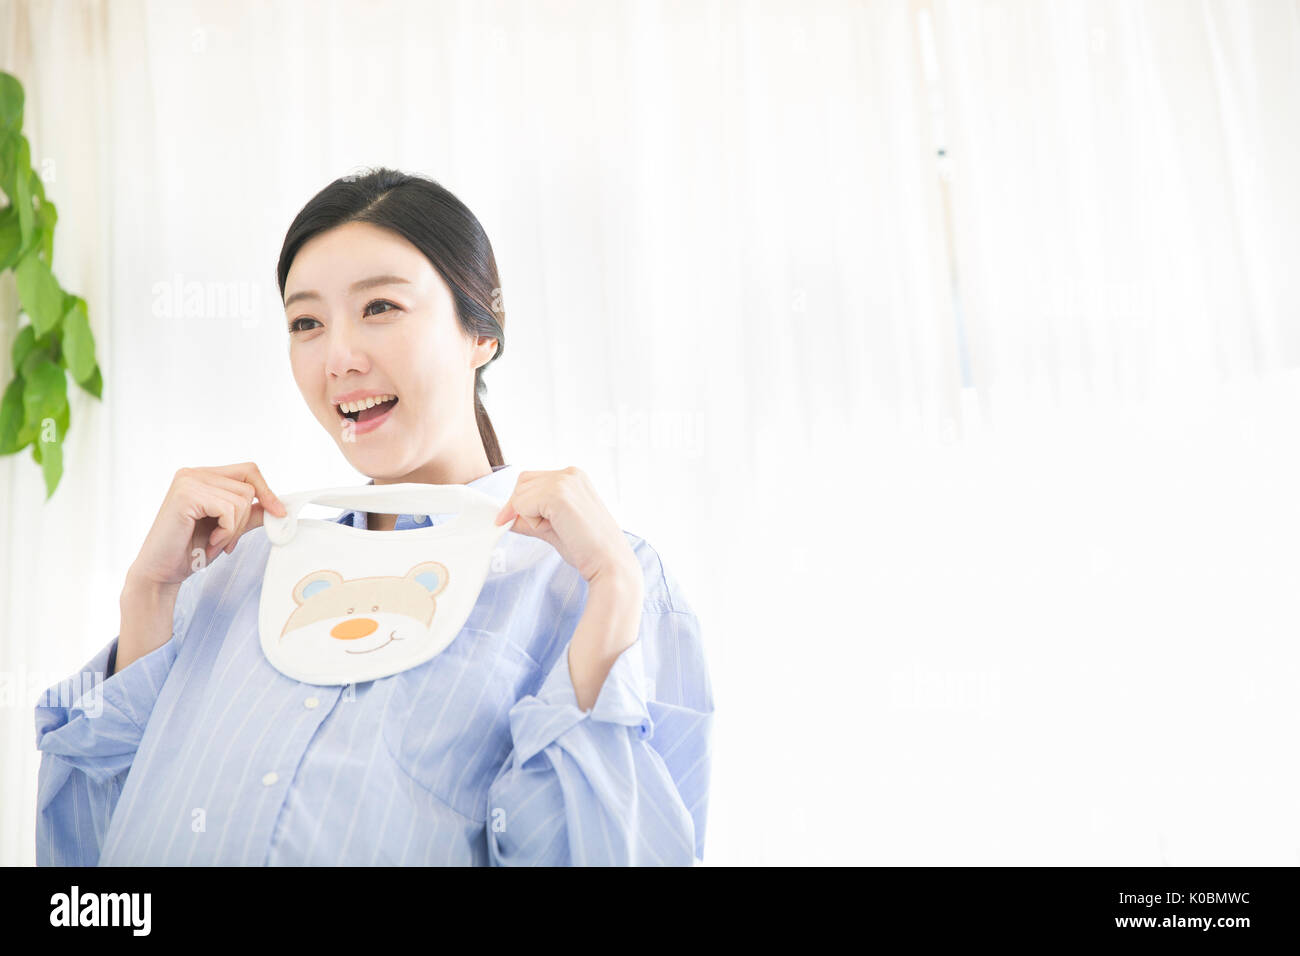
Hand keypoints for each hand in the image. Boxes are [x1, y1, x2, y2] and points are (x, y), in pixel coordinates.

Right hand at [126, 462, 287, 591]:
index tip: (279, 513)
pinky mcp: (185, 495)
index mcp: (204, 476)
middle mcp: (194, 473)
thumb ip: (251, 514)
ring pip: (242, 500)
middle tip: (224, 540)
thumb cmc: (191, 550)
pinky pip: (229, 510)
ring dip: (233, 530)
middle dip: (244, 520)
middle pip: (248, 488)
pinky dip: (226, 532)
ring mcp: (188, 482)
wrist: (161, 572)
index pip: (249, 470)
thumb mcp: (229, 528)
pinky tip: (209, 542)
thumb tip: (281, 507)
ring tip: (214, 542)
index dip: (267, 491)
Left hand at [494, 466, 639, 587]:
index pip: (530, 480)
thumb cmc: (587, 548)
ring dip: (530, 517)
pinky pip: (522, 506)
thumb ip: (531, 516)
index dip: (522, 502)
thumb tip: (504, 517)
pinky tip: (556, 529)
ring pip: (520, 495)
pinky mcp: (558, 495)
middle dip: (523, 508)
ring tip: (558, 528)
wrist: (609, 562)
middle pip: (521, 483)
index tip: (527, 522)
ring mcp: (564, 482)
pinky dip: (532, 522)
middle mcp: (569, 473)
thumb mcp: (554, 525)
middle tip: (548, 527)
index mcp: (573, 476)